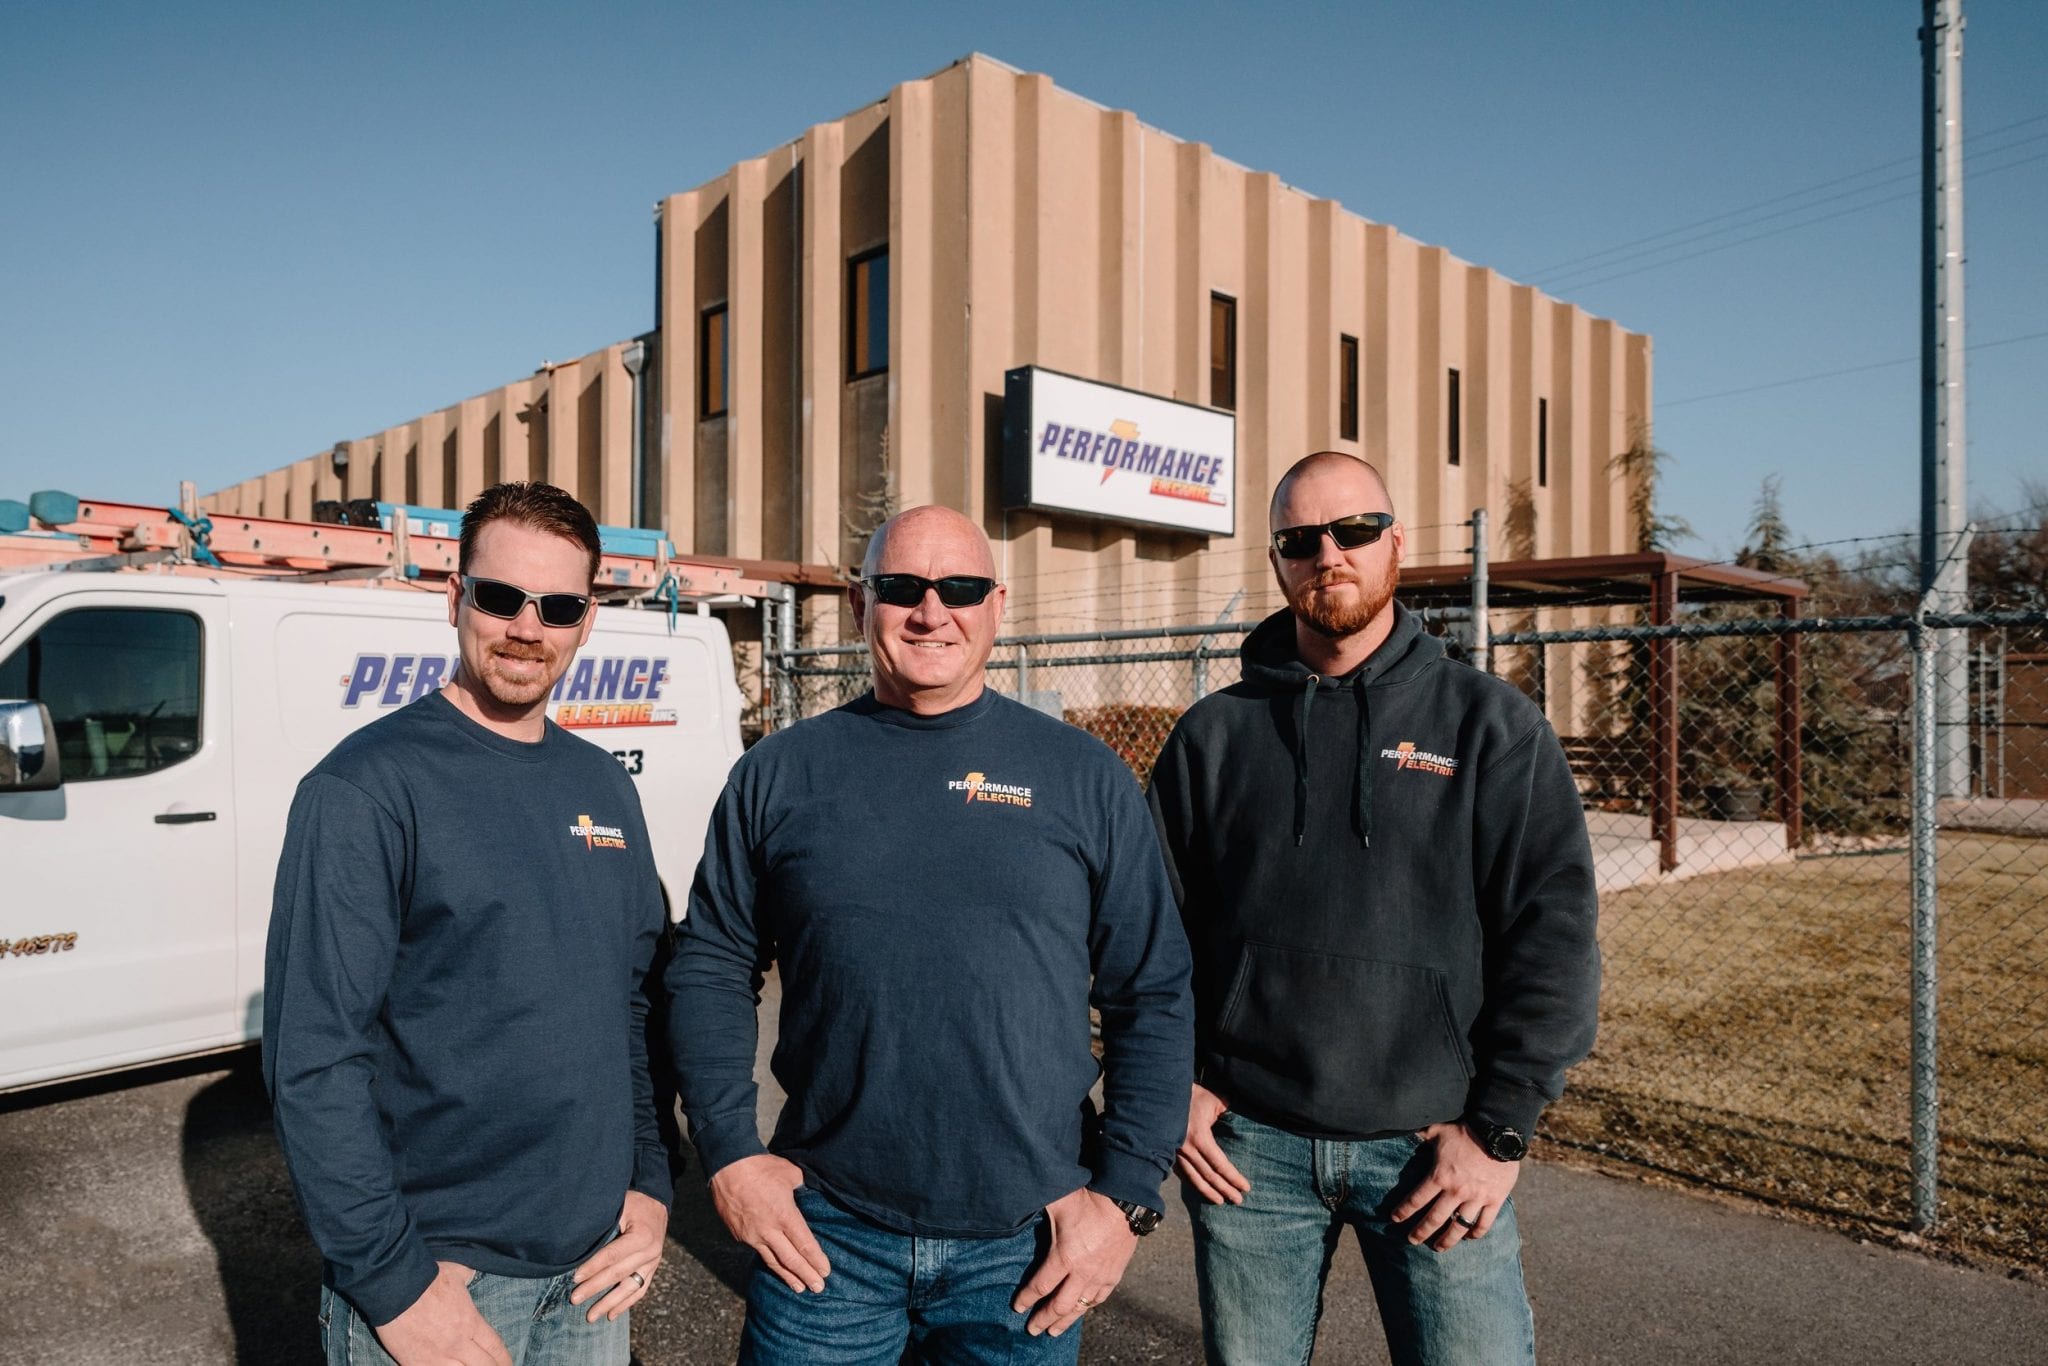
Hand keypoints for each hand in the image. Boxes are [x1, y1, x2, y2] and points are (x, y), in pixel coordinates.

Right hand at [373, 1261, 512, 1365]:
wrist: (395, 1289)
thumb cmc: (427, 1278)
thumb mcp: (457, 1271)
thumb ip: (468, 1276)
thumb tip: (472, 1273)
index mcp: (471, 1322)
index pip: (495, 1347)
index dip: (504, 1360)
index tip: (508, 1365)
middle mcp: (458, 1344)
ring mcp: (437, 1357)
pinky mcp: (415, 1364)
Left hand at [570, 1189, 668, 1321]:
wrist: (657, 1201)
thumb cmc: (633, 1202)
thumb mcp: (620, 1205)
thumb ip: (604, 1223)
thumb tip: (576, 1240)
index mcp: (641, 1236)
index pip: (612, 1255)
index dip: (593, 1267)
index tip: (575, 1278)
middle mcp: (650, 1252)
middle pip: (618, 1274)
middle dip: (595, 1288)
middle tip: (575, 1299)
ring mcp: (653, 1262)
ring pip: (629, 1288)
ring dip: (609, 1303)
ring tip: (590, 1316)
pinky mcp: (652, 1268)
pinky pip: (640, 1290)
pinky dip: (625, 1303)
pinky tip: (611, 1314)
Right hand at [708, 1154, 830, 1292]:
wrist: (727, 1166)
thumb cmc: (761, 1167)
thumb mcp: (791, 1173)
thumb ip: (803, 1186)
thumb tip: (812, 1189)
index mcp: (784, 1215)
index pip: (804, 1244)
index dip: (816, 1260)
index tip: (826, 1271)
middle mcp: (769, 1230)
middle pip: (791, 1259)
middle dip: (806, 1275)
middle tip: (818, 1288)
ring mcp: (752, 1235)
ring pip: (773, 1261)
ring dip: (787, 1276)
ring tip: (799, 1288)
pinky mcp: (739, 1235)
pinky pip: (758, 1251)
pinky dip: (770, 1262)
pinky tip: (777, 1267)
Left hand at [1010, 1188, 1137, 1337]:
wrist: (1125, 1200)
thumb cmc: (1088, 1199)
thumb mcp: (1058, 1203)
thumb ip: (1037, 1209)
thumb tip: (1018, 1206)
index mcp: (1065, 1256)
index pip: (1040, 1286)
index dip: (1026, 1299)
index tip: (1017, 1307)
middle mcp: (1082, 1272)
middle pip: (1059, 1306)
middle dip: (1043, 1319)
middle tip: (1032, 1330)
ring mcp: (1100, 1276)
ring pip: (1080, 1308)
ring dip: (1065, 1321)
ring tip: (1053, 1331)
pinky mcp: (1114, 1275)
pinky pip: (1098, 1299)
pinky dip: (1086, 1308)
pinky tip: (1080, 1311)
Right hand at [1176, 1082, 1251, 1204]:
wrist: (1164, 1092)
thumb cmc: (1193, 1094)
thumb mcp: (1215, 1100)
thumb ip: (1229, 1112)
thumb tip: (1245, 1121)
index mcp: (1199, 1137)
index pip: (1220, 1164)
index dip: (1233, 1178)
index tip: (1246, 1187)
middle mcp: (1186, 1148)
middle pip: (1209, 1176)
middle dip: (1225, 1189)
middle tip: (1238, 1200)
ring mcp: (1175, 1152)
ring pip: (1193, 1178)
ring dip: (1208, 1192)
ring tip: (1221, 1201)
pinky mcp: (1169, 1151)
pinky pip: (1182, 1172)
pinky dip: (1193, 1183)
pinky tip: (1202, 1189)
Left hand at [1390, 1122, 1520, 1251]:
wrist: (1499, 1133)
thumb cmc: (1466, 1130)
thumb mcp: (1438, 1130)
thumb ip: (1422, 1135)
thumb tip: (1405, 1131)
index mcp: (1439, 1176)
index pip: (1416, 1199)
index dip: (1403, 1211)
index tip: (1395, 1219)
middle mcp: (1456, 1191)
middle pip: (1434, 1219)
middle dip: (1421, 1232)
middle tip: (1412, 1241)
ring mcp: (1476, 1198)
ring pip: (1458, 1227)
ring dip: (1447, 1240)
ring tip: (1439, 1248)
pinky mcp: (1494, 1200)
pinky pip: (1484, 1224)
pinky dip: (1476, 1234)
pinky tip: (1469, 1238)